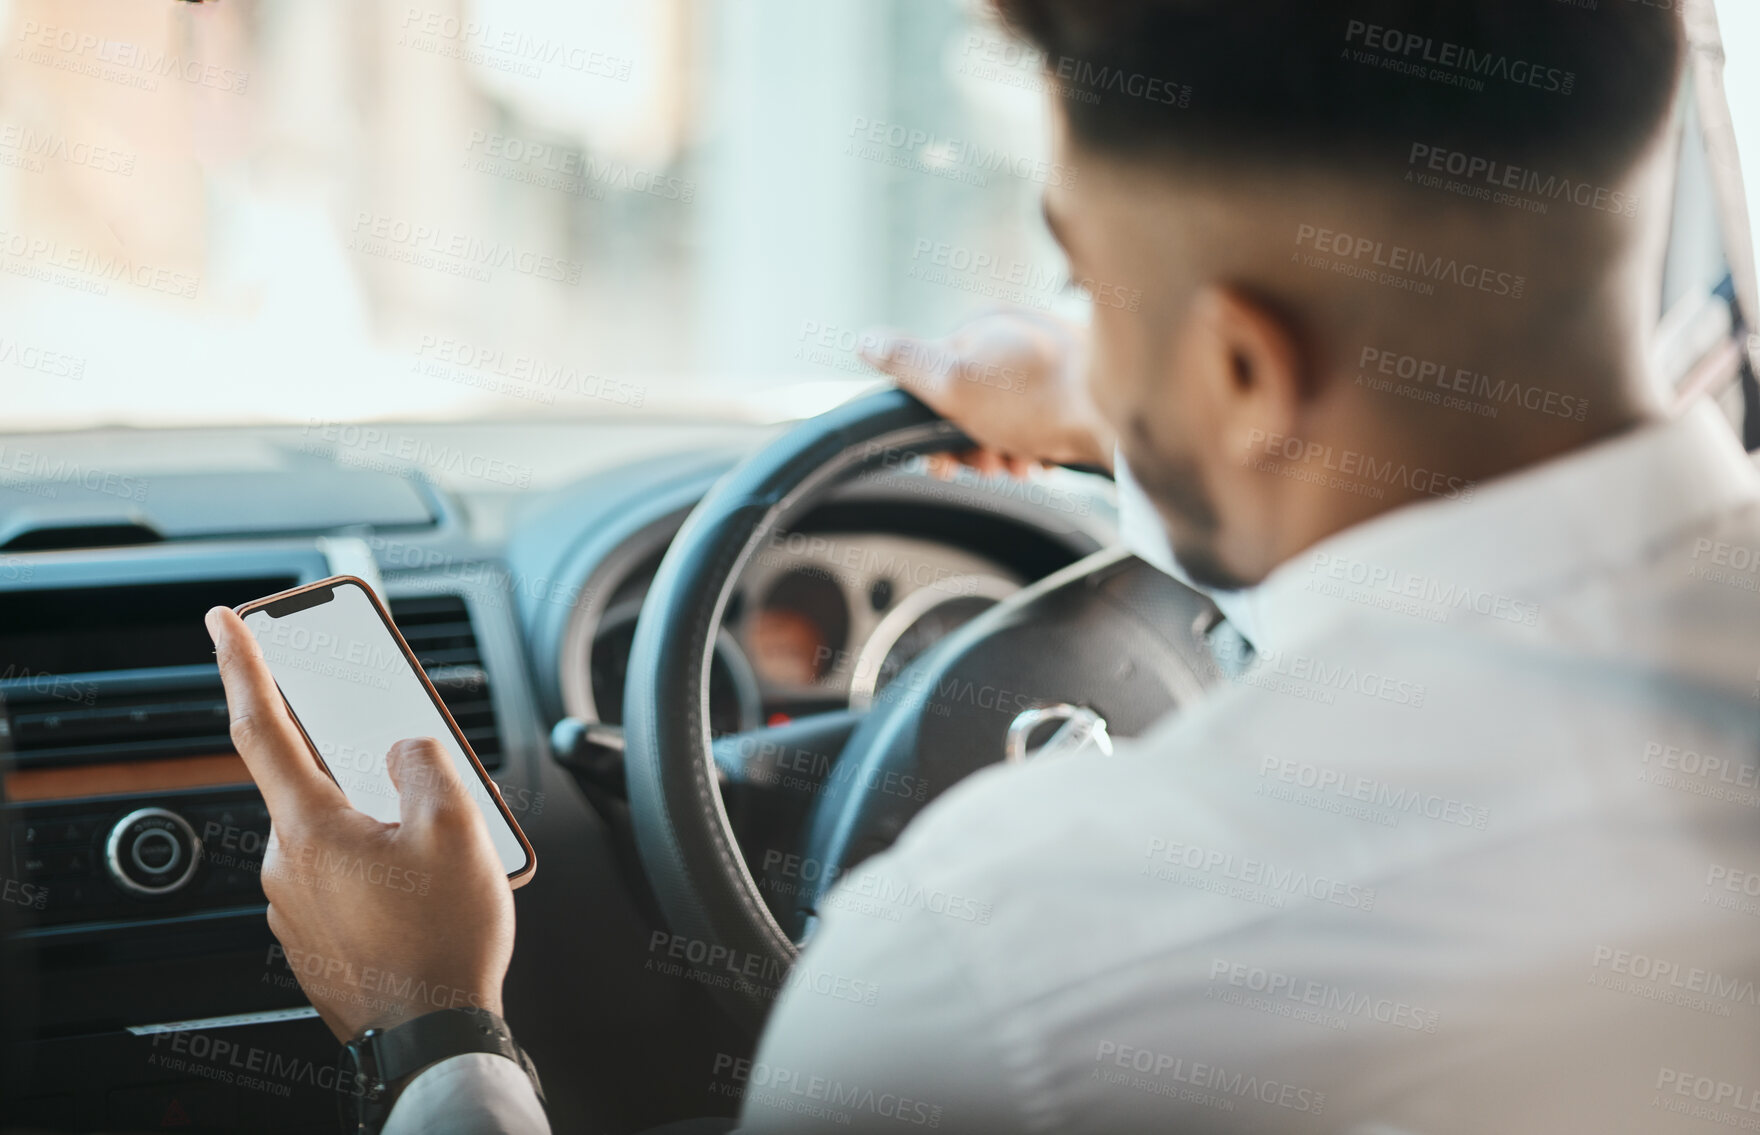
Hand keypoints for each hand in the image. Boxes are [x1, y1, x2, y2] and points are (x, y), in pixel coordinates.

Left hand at [205, 606, 514, 1041]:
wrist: (433, 1035)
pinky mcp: (314, 937)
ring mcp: (296, 906)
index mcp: (310, 828)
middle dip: (365, 769)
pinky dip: (379, 866)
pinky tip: (424, 889)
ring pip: (337, 833)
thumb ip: (425, 763)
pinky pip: (343, 876)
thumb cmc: (443, 941)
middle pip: (319, 782)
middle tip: (415, 778)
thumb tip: (404, 751)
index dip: (245, 665)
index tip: (226, 623)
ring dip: (382, 826)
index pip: (261, 726)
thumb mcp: (457, 827)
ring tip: (442, 855)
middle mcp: (288, 865)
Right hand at [860, 308, 1113, 476]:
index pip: (934, 376)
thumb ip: (906, 362)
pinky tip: (1040, 461)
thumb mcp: (954, 381)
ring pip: (1005, 417)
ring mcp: (1049, 362)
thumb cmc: (1040, 399)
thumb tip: (863, 340)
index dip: (931, 423)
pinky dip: (1034, 447)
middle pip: (970, 400)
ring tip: (1016, 465)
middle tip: (984, 464)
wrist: (1123, 418)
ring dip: (1001, 450)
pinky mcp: (1076, 390)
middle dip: (969, 441)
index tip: (941, 458)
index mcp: (984, 326)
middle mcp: (1018, 337)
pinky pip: (1039, 424)